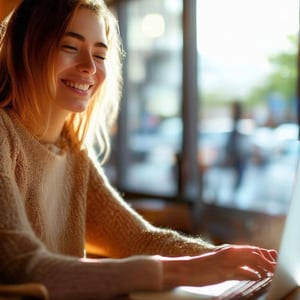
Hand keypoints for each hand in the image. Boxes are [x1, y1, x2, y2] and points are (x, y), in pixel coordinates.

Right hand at [160, 245, 276, 288]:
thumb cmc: (201, 267)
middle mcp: (229, 253)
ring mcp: (227, 262)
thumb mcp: (219, 263)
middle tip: (273, 267)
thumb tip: (248, 272)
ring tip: (270, 273)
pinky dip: (252, 274)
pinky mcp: (223, 272)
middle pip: (254, 253)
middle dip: (267, 259)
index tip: (271, 260)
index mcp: (228, 250)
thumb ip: (233, 265)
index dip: (263, 254)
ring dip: (264, 266)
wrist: (185, 268)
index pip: (251, 249)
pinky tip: (256, 277)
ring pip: (252, 260)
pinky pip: (243, 271)